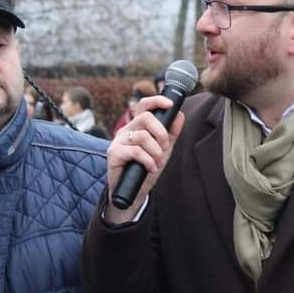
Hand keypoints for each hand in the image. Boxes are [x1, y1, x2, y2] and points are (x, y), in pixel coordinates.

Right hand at [103, 95, 184, 223]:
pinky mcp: (114, 153)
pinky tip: (150, 168)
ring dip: (155, 151)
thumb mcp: (164, 149)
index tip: (170, 104)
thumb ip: (171, 132)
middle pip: (145, 117)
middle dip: (160, 133)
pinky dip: (148, 161)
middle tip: (164, 147)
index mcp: (137, 127)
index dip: (157, 101)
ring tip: (157, 162)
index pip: (144, 106)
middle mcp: (126, 130)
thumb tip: (179, 115)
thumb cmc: (146, 168)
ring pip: (142, 136)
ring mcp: (118, 141)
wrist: (134, 192)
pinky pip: (135, 151)